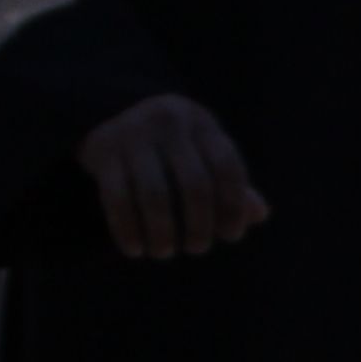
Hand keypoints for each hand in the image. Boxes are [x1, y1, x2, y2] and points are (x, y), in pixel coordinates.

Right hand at [77, 92, 268, 260]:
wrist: (106, 109)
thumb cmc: (170, 145)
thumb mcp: (201, 152)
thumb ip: (230, 183)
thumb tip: (259, 214)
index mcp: (200, 123)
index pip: (227, 168)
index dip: (234, 208)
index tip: (229, 236)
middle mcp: (167, 123)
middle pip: (195, 185)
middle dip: (199, 226)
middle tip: (196, 249)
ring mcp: (131, 134)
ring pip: (155, 194)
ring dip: (162, 233)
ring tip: (164, 252)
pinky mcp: (101, 149)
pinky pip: (116, 197)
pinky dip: (126, 229)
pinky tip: (134, 249)